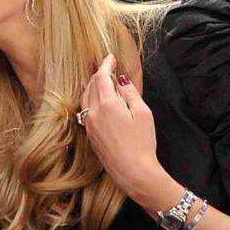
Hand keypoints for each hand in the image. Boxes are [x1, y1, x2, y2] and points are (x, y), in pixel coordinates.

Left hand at [79, 54, 161, 199]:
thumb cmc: (142, 143)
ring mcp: (89, 126)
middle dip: (98, 74)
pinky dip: (91, 101)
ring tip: (104, 83)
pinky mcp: (90, 136)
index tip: (111, 57)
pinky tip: (100, 102)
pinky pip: (86, 112)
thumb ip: (130, 93)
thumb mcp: (143, 113)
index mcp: (107, 105)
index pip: (100, 77)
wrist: (133, 172)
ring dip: (93, 88)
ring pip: (85, 99)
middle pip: (90, 86)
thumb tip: (122, 81)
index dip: (105, 65)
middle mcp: (93, 114)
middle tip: (108, 68)